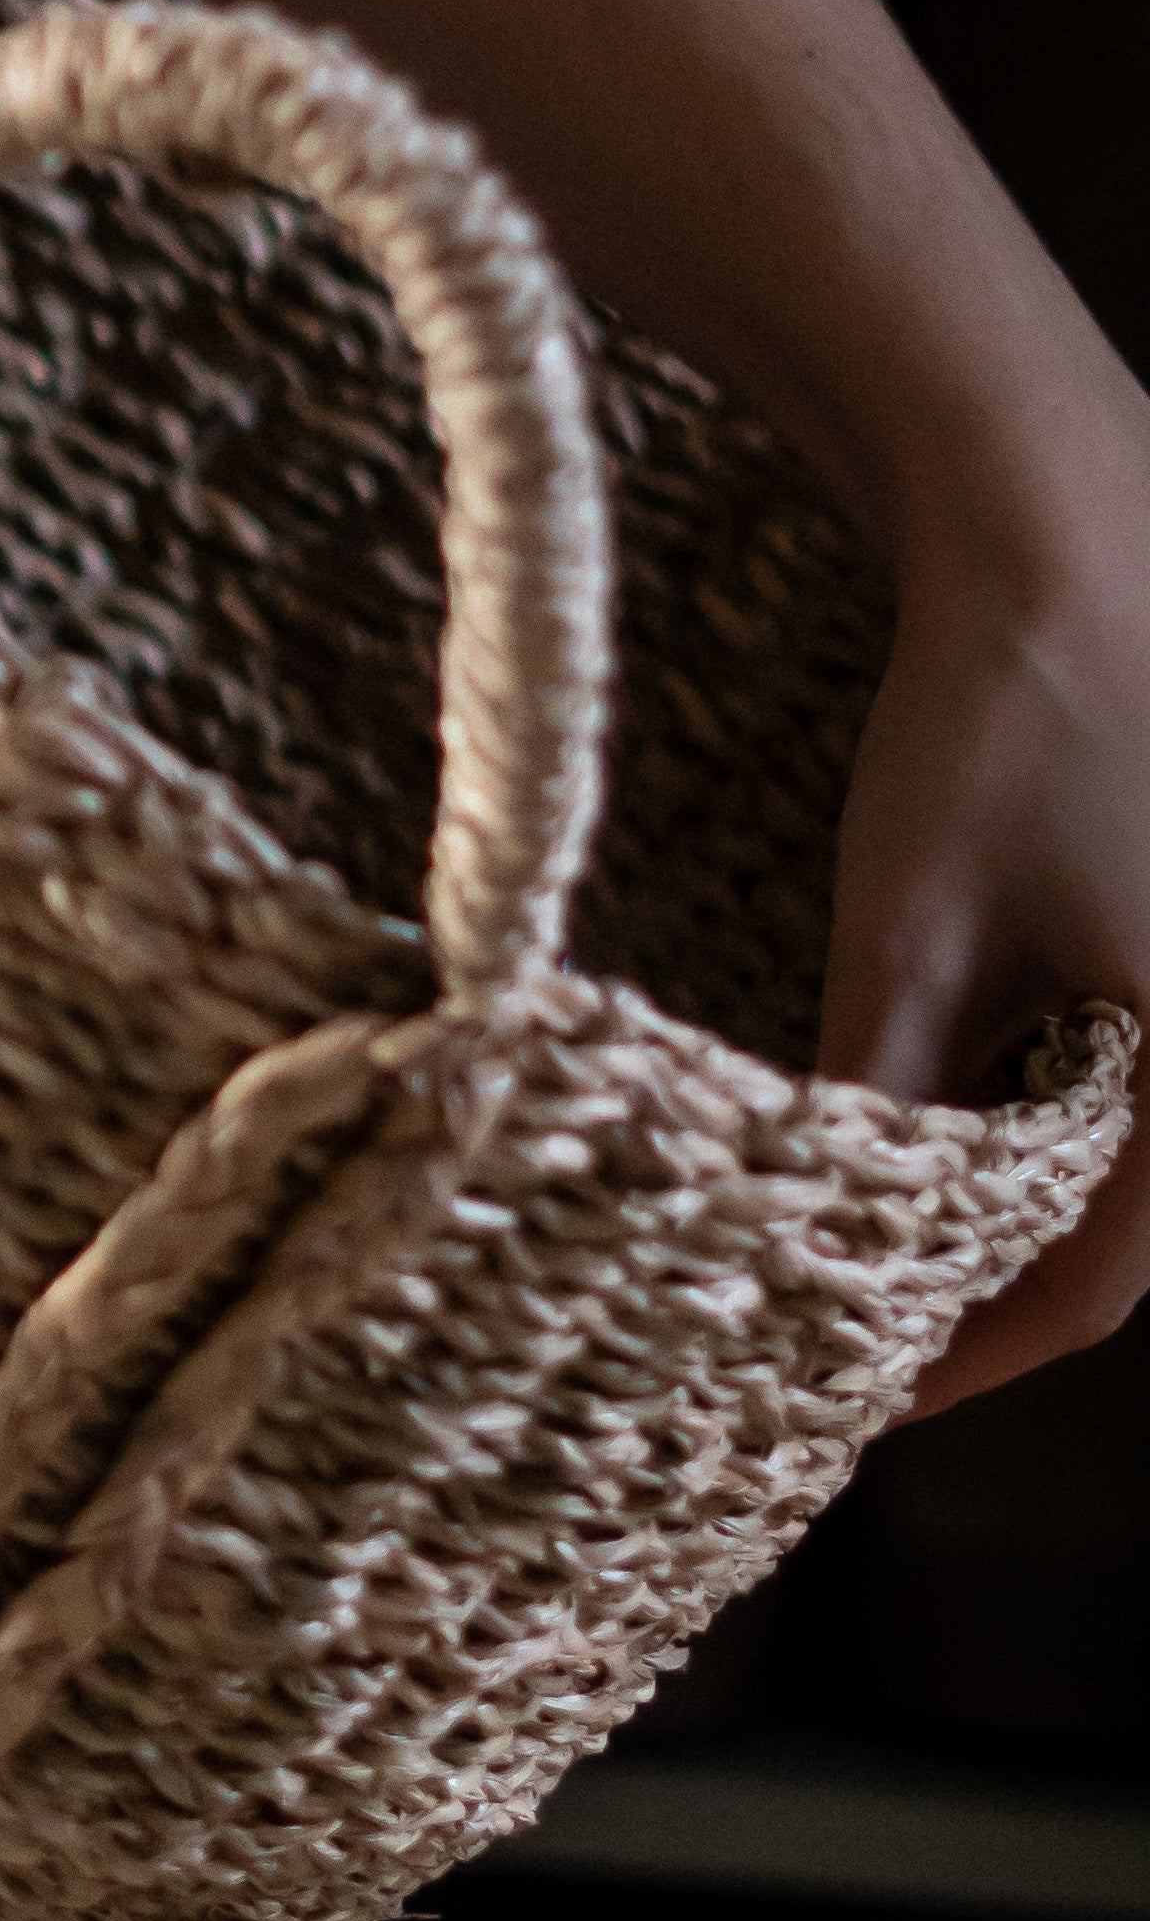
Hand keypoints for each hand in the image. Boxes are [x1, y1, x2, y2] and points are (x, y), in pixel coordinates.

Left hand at [819, 493, 1149, 1412]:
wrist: (1072, 522)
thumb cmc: (1003, 720)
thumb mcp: (906, 938)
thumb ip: (874, 1106)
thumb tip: (805, 1242)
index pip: (1101, 1282)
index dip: (970, 1354)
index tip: (860, 1398)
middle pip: (1125, 1225)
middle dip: (990, 1286)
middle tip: (853, 1331)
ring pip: (1132, 1147)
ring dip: (1014, 1196)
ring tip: (875, 1233)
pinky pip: (1141, 1065)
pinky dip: (1046, 1104)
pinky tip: (949, 1105)